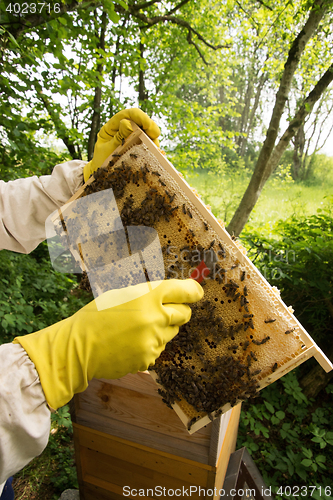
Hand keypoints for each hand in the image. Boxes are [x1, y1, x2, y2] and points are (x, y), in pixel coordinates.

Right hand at [13, 279, 202, 408]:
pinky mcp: (149, 358)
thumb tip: (172, 295)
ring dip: (161, 328)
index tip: (196, 292)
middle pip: (185, 313)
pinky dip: (150, 344)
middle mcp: (156, 317)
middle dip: (178, 311)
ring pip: (171, 332)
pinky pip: (159, 348)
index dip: (193, 291)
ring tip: (135, 328)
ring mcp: (154, 340)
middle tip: (161, 310)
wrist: (79, 347)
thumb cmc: (97, 315)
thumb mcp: (122, 294)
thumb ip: (149, 294)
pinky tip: (130, 342)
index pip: (185, 290)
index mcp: (148, 295)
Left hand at [83, 108, 160, 180]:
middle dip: (150, 127)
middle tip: (155, 135)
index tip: (148, 125)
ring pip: (148, 134)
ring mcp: (132, 139)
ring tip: (155, 150)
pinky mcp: (138, 148)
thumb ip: (117, 137)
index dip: (140, 117)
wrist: (103, 177)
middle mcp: (124, 130)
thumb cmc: (101, 162)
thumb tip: (127, 123)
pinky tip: (158, 154)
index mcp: (113, 126)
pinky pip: (149, 145)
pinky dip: (154, 149)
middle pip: (141, 122)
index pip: (128, 114)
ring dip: (153, 140)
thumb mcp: (107, 150)